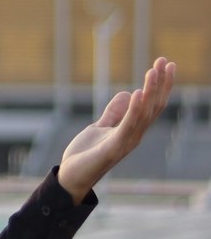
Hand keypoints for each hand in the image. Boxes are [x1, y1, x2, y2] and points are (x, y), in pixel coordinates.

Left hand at [58, 57, 175, 202]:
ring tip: (154, 70)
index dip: (160, 85)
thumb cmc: (86, 155)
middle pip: (153, 106)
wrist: (71, 177)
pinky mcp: (113, 147)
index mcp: (132, 130)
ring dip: (150, 91)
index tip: (166, 65)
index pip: (152, 104)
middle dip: (160, 83)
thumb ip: (114, 112)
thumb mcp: (100, 127)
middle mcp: (134, 135)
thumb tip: (127, 93)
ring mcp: (125, 142)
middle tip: (166, 61)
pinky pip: (127, 126)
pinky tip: (138, 93)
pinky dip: (134, 109)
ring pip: (144, 113)